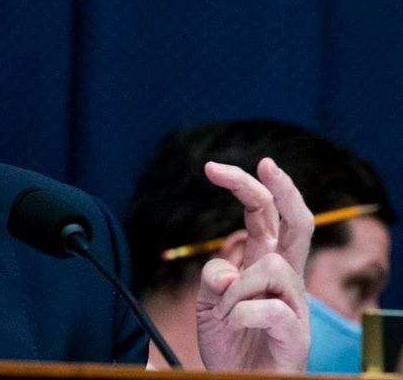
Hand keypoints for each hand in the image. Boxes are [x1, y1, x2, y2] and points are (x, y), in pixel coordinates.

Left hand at [196, 157, 312, 370]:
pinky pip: (266, 308)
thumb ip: (212, 278)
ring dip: (235, 288)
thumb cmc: (229, 343)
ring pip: (270, 266)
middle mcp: (285, 279)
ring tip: (226, 315)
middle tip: (266, 164)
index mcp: (263, 266)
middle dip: (284, 190)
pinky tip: (234, 326)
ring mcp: (295, 305)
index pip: (263, 218)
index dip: (247, 189)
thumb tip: (224, 270)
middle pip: (298, 225)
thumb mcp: (208, 304)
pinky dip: (238, 314)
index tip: (214, 168)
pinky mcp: (296, 333)